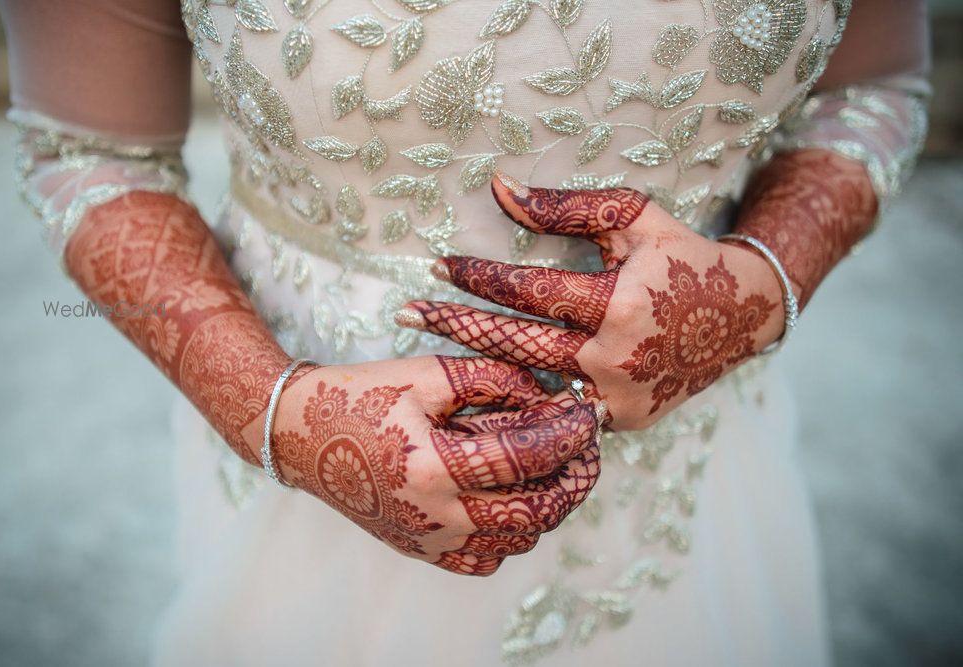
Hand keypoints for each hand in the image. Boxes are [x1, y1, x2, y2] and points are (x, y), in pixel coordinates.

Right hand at [254, 356, 604, 575]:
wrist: (302, 436)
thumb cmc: (362, 396)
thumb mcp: (427, 374)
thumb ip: (492, 378)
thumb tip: (548, 392)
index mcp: (434, 467)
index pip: (526, 457)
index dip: (568, 434)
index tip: (588, 414)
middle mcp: (434, 515)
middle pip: (534, 513)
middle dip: (574, 481)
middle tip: (588, 451)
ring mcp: (428, 540)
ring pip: (515, 541)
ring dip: (547, 506)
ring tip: (557, 470)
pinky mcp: (421, 550)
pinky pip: (484, 559)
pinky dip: (510, 535)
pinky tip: (512, 500)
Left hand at [395, 175, 784, 430]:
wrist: (744, 314)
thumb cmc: (682, 256)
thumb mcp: (633, 217)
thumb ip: (565, 207)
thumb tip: (498, 188)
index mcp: (618, 303)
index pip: (528, 291)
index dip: (477, 277)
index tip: (435, 265)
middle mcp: (615, 357)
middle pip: (515, 343)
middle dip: (454, 326)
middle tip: (403, 313)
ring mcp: (619, 397)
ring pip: (531, 386)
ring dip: (476, 369)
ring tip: (426, 355)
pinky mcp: (626, 421)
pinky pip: (560, 415)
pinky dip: (522, 404)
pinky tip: (478, 397)